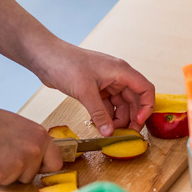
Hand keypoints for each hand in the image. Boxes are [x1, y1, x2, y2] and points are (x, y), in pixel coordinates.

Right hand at [0, 104, 62, 185]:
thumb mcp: (20, 127)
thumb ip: (32, 143)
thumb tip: (39, 158)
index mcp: (41, 137)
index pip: (55, 163)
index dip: (42, 168)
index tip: (33, 167)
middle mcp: (34, 150)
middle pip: (31, 176)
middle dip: (16, 171)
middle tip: (0, 154)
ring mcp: (18, 163)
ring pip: (13, 181)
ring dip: (0, 173)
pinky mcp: (0, 173)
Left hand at [34, 42, 155, 135]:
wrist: (45, 56)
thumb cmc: (66, 64)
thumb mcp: (85, 92)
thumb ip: (99, 114)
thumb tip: (109, 132)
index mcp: (121, 71)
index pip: (145, 89)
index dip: (146, 107)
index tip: (138, 122)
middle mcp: (117, 76)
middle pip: (134, 99)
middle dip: (132, 117)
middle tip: (127, 134)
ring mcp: (106, 82)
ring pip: (120, 104)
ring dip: (118, 118)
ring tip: (111, 132)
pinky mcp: (96, 88)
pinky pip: (107, 104)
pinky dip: (106, 115)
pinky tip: (101, 125)